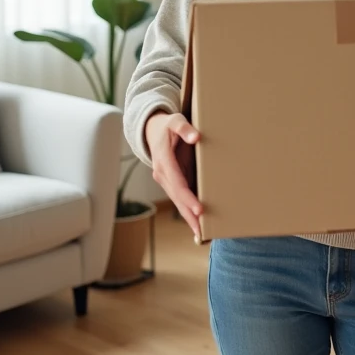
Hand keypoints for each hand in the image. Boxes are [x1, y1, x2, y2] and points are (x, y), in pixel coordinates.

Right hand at [146, 111, 202, 238]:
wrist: (153, 130)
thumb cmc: (168, 125)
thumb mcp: (175, 121)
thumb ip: (184, 128)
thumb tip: (196, 137)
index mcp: (164, 160)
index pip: (177, 183)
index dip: (188, 197)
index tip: (199, 209)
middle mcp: (162, 174)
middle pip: (177, 198)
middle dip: (189, 214)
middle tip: (202, 229)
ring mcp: (165, 180)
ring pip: (178, 202)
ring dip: (188, 217)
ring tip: (202, 233)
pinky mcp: (171, 183)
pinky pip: (180, 199)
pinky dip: (187, 211)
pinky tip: (197, 225)